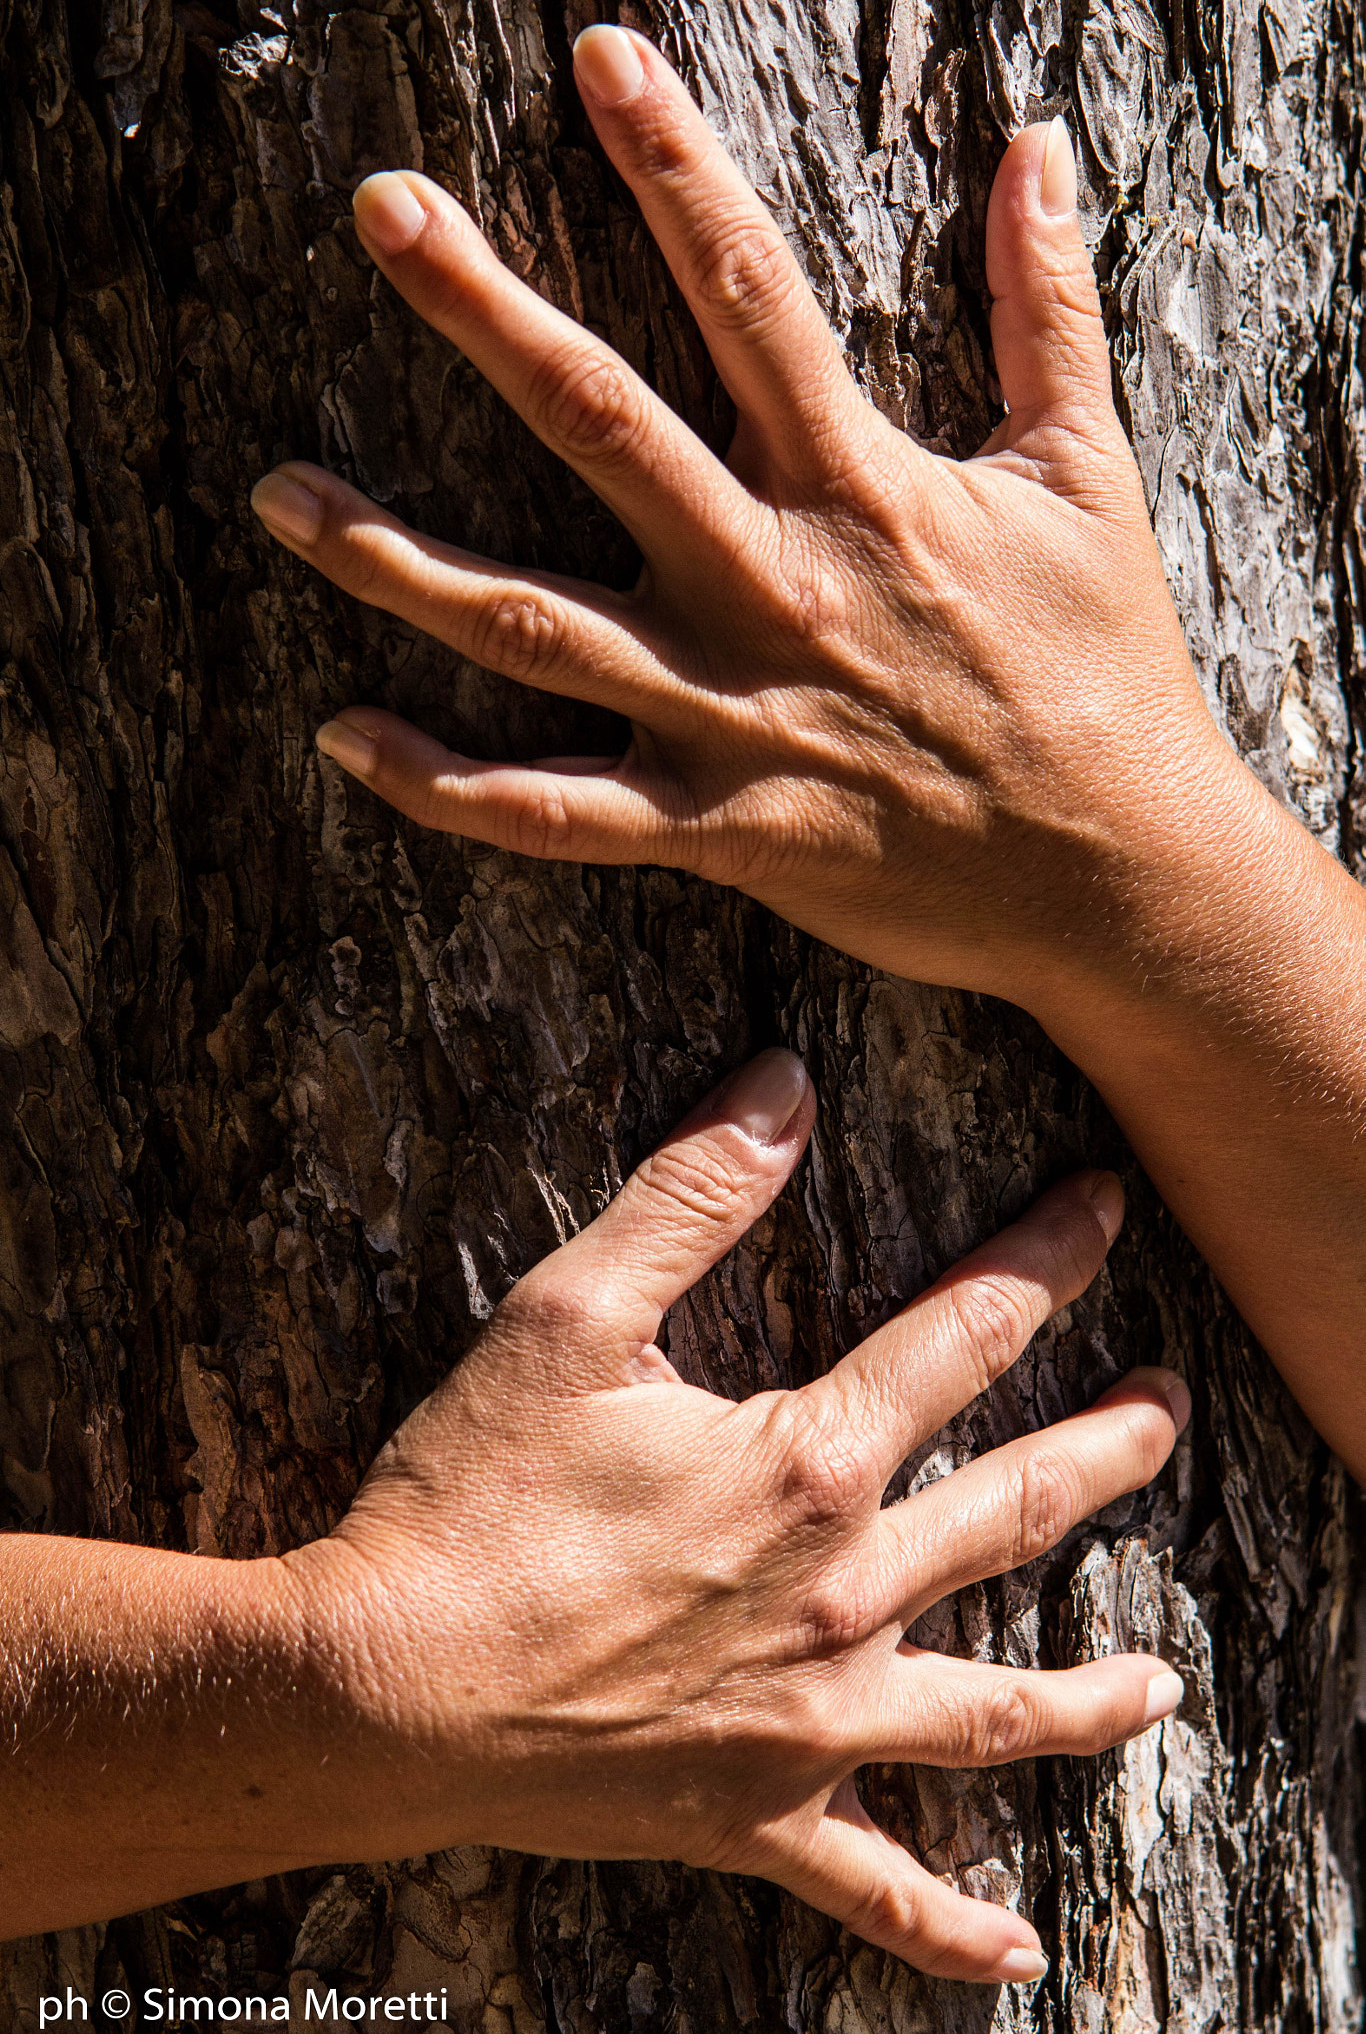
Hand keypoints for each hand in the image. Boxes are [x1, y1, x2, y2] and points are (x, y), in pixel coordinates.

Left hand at [248, 24, 1243, 1016]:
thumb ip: (1045, 311)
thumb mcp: (1089, 476)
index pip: (752, 294)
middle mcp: (774, 584)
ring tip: (281, 494)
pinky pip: (552, 812)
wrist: (1118, 878)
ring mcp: (731, 713)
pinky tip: (344, 735)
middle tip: (381, 211)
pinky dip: (444, 785)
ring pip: (534, 628)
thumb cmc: (1104, 674)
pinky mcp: (717, 827)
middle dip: (484, 311)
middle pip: (602, 427)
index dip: (673, 167)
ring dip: (397, 561)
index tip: (596, 61)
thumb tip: (1039, 148)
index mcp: (862, 485)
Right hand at [285, 1050, 1187, 1984]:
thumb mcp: (568, 1314)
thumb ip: (690, 1196)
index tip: (1105, 1209)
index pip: (965, 1334)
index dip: (1047, 1257)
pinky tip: (1017, 1955)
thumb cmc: (470, 1499)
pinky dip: (949, 1930)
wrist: (383, 1687)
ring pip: (993, 1708)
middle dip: (1109, 1447)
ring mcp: (813, 1721)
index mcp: (808, 1465)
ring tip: (1165, 1685)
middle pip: (1017, 1508)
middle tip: (1171, 1412)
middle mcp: (844, 1595)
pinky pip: (876, 1887)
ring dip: (1089, 1693)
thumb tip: (784, 1087)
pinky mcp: (756, 1816)